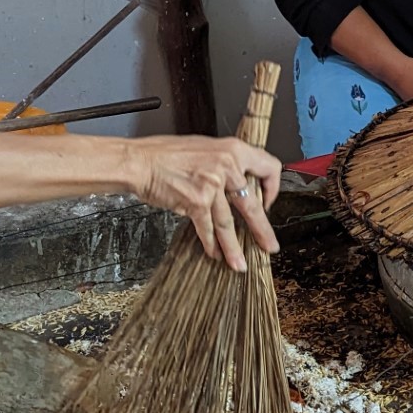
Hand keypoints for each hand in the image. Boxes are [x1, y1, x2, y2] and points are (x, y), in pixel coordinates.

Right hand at [128, 136, 281, 270]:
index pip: (269, 168)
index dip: (272, 188)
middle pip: (252, 205)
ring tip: (240, 263)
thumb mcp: (206, 148)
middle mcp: (227, 166)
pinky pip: (208, 228)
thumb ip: (227, 163)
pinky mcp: (196, 201)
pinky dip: (211, 243)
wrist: (140, 161)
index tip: (267, 202)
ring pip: (229, 223)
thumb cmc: (167, 153)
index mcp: (234, 149)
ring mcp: (212, 185)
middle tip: (269, 245)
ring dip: (233, 247)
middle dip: (262, 230)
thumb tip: (240, 182)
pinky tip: (214, 253)